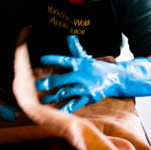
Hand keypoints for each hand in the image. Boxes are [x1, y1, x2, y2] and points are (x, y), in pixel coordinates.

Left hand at [35, 35, 150, 112]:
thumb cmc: (98, 68)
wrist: (116, 78)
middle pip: (61, 79)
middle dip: (47, 83)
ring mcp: (84, 87)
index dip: (53, 59)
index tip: (41, 59)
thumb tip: (69, 36)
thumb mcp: (86, 58)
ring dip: (53, 97)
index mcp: (79, 64)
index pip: (64, 60)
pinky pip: (75, 104)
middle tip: (34, 85)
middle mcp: (80, 75)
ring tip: (42, 101)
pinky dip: (67, 108)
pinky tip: (58, 113)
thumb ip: (75, 48)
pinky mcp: (88, 97)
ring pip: (66, 92)